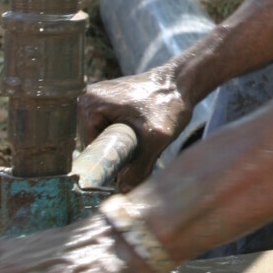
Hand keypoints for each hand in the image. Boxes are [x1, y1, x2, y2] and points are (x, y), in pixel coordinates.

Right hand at [79, 63, 192, 189]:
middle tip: (143, 147)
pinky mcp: (110, 100)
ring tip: (146, 137)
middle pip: (97, 143)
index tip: (131, 162)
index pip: (90, 148)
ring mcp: (99, 98)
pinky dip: (128, 133)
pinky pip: (112, 126)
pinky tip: (145, 130)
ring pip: (106, 136)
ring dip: (124, 144)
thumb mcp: (155, 138)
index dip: (109, 160)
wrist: (184, 81)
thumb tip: (124, 191)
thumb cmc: (170, 103)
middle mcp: (88, 98)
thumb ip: (139, 167)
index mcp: (89, 104)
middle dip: (118, 151)